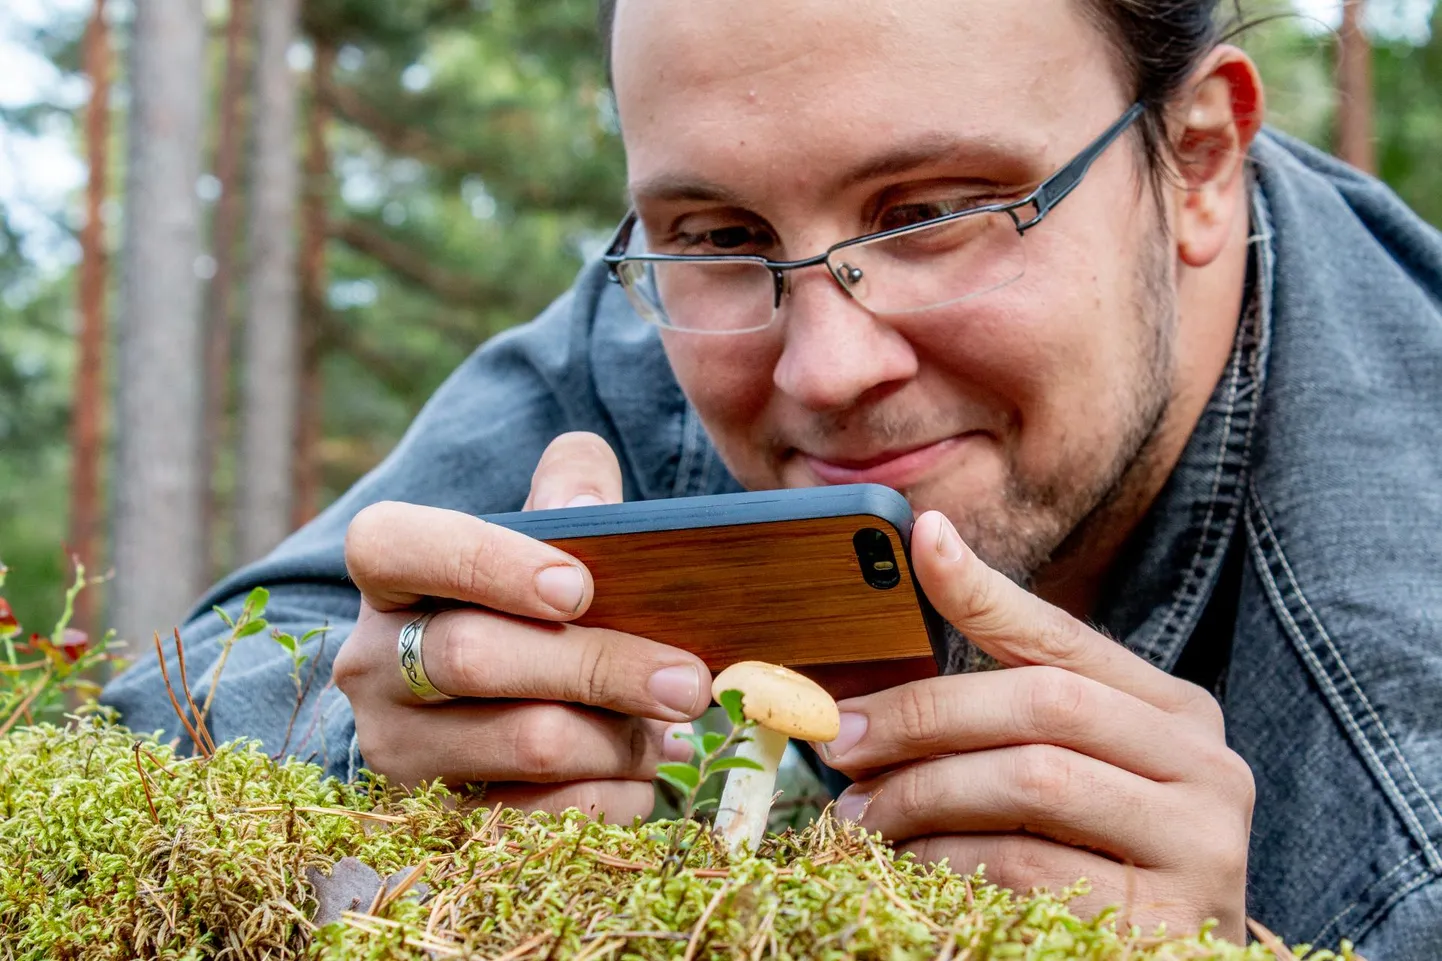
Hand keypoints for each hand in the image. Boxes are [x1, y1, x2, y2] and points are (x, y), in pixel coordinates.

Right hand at [332, 432, 710, 820]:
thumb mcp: (547, 539)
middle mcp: (372, 663)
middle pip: (475, 659)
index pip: (393, 548)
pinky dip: (615, 795)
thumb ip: (571, 493)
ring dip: (620, 737)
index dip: (484, 563)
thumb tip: (586, 499)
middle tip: (688, 679)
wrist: (511, 705)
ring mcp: (398, 750)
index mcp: (389, 574)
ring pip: (525, 745)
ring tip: (672, 722)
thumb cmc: (536, 605)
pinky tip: (642, 769)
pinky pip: (546, 817)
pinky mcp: (440, 821)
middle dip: (600, 667)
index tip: (578, 585)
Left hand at [818, 511, 1253, 941]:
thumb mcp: (1071, 773)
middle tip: (840, 739)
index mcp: (1177, 714)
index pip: (1067, 639)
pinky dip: (946, 860)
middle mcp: (1206, 768)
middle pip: (1044, 704)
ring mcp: (1199, 847)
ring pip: (1033, 781)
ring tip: (859, 813)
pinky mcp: (1164, 923)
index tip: (921, 538)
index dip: (988, 591)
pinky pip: (1027, 870)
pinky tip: (906, 864)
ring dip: (922, 793)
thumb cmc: (1098, 863)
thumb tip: (909, 606)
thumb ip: (1006, 710)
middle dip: (924, 714)